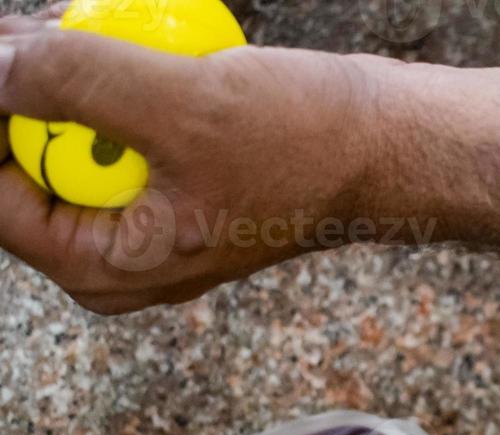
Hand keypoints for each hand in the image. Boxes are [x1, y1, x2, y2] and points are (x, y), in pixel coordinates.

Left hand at [0, 15, 403, 313]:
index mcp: (103, 267)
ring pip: (64, 132)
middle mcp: (115, 253)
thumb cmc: (309, 147)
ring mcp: (144, 215)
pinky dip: (116, 78)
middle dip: (32, 90)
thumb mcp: (179, 105)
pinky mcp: (172, 177)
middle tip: (59, 34)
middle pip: (19, 160)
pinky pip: (110, 122)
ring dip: (74, 75)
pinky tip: (143, 47)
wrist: (394, 146)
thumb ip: (66, 81)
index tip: (11, 57)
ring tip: (102, 35)